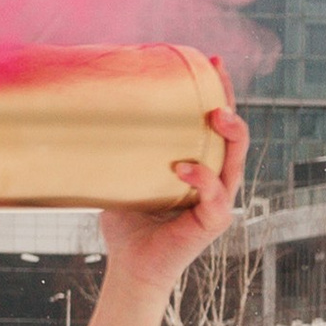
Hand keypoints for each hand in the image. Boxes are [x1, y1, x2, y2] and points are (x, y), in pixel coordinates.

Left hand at [74, 88, 248, 325]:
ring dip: (230, 135)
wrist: (130, 266)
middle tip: (216, 74)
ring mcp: (219, 201)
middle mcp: (217, 179)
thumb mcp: (125, 177)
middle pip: (234, 135)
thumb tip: (90, 113)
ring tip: (215, 114)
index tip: (209, 60)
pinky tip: (183, 167)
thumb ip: (122, 151)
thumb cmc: (128, 222)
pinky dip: (201, 181)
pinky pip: (215, 197)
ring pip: (235, 162)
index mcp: (202, 165)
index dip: (218, 91)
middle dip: (230, 100)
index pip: (216, 123)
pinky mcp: (213, 223)